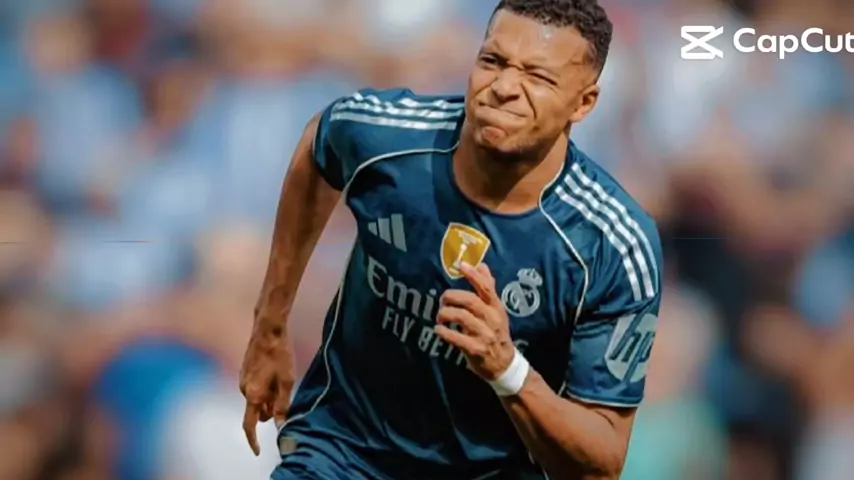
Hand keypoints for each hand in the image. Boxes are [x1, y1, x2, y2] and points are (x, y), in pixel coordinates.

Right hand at [239, 332, 293, 455]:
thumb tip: (279, 425)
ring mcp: (242, 379)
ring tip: (282, 378)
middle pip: (257, 411)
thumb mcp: (287, 381)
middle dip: (269, 410)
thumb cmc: (280, 354)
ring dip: (268, 396)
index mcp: (253, 394)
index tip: (258, 451)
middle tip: (285, 394)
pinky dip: (265, 387)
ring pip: (257, 398)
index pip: (249, 425)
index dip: (253, 440)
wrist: (268, 329)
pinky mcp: (244, 371)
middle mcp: (243, 389)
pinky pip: (254, 387)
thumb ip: (282, 404)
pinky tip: (275, 371)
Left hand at [435, 263, 514, 380]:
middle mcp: (492, 319)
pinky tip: (439, 330)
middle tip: (442, 300)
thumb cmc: (496, 333)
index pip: (486, 288)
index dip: (473, 275)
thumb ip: (488, 288)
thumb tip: (482, 265)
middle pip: (470, 301)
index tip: (460, 264)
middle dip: (452, 297)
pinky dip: (444, 332)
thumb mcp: (496, 310)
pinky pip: (457, 338)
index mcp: (496, 307)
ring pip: (462, 317)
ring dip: (446, 314)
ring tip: (440, 317)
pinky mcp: (477, 349)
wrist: (504, 364)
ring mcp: (485, 335)